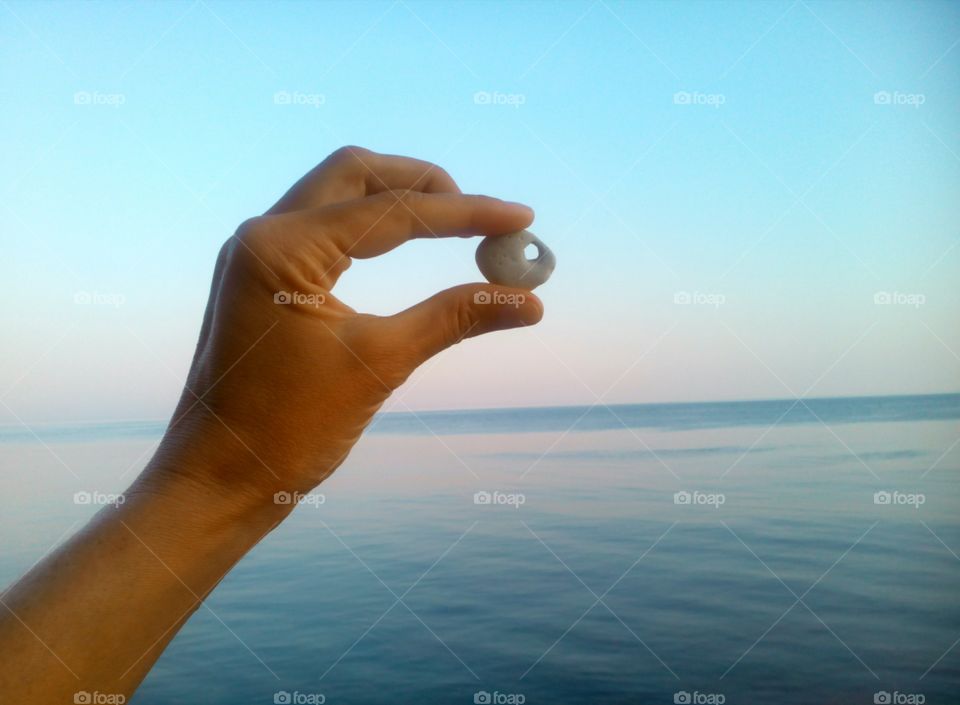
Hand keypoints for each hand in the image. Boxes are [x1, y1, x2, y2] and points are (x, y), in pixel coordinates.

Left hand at [142, 146, 542, 507]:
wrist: (216, 481)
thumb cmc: (287, 431)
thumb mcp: (380, 364)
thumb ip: (454, 317)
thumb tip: (528, 300)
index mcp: (282, 249)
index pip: (392, 211)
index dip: (465, 213)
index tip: (521, 218)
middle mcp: (262, 235)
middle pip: (357, 173)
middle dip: (425, 185)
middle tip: (481, 213)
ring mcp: (255, 254)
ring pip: (337, 194)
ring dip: (396, 200)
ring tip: (453, 223)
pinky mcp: (260, 277)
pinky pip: (322, 228)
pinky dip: (370, 228)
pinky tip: (403, 243)